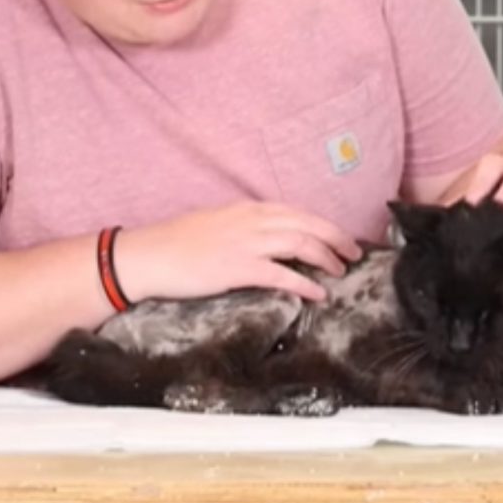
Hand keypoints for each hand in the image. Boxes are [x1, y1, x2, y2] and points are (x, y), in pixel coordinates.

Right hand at [118, 201, 362, 302]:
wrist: (149, 255)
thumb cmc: (177, 242)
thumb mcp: (218, 223)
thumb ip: (245, 227)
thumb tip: (268, 238)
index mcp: (248, 209)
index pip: (297, 212)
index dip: (323, 225)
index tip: (339, 236)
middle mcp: (252, 220)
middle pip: (308, 224)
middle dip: (336, 237)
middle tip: (354, 252)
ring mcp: (246, 243)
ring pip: (301, 244)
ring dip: (326, 257)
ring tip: (340, 270)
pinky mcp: (238, 268)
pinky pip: (282, 274)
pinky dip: (305, 283)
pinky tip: (317, 293)